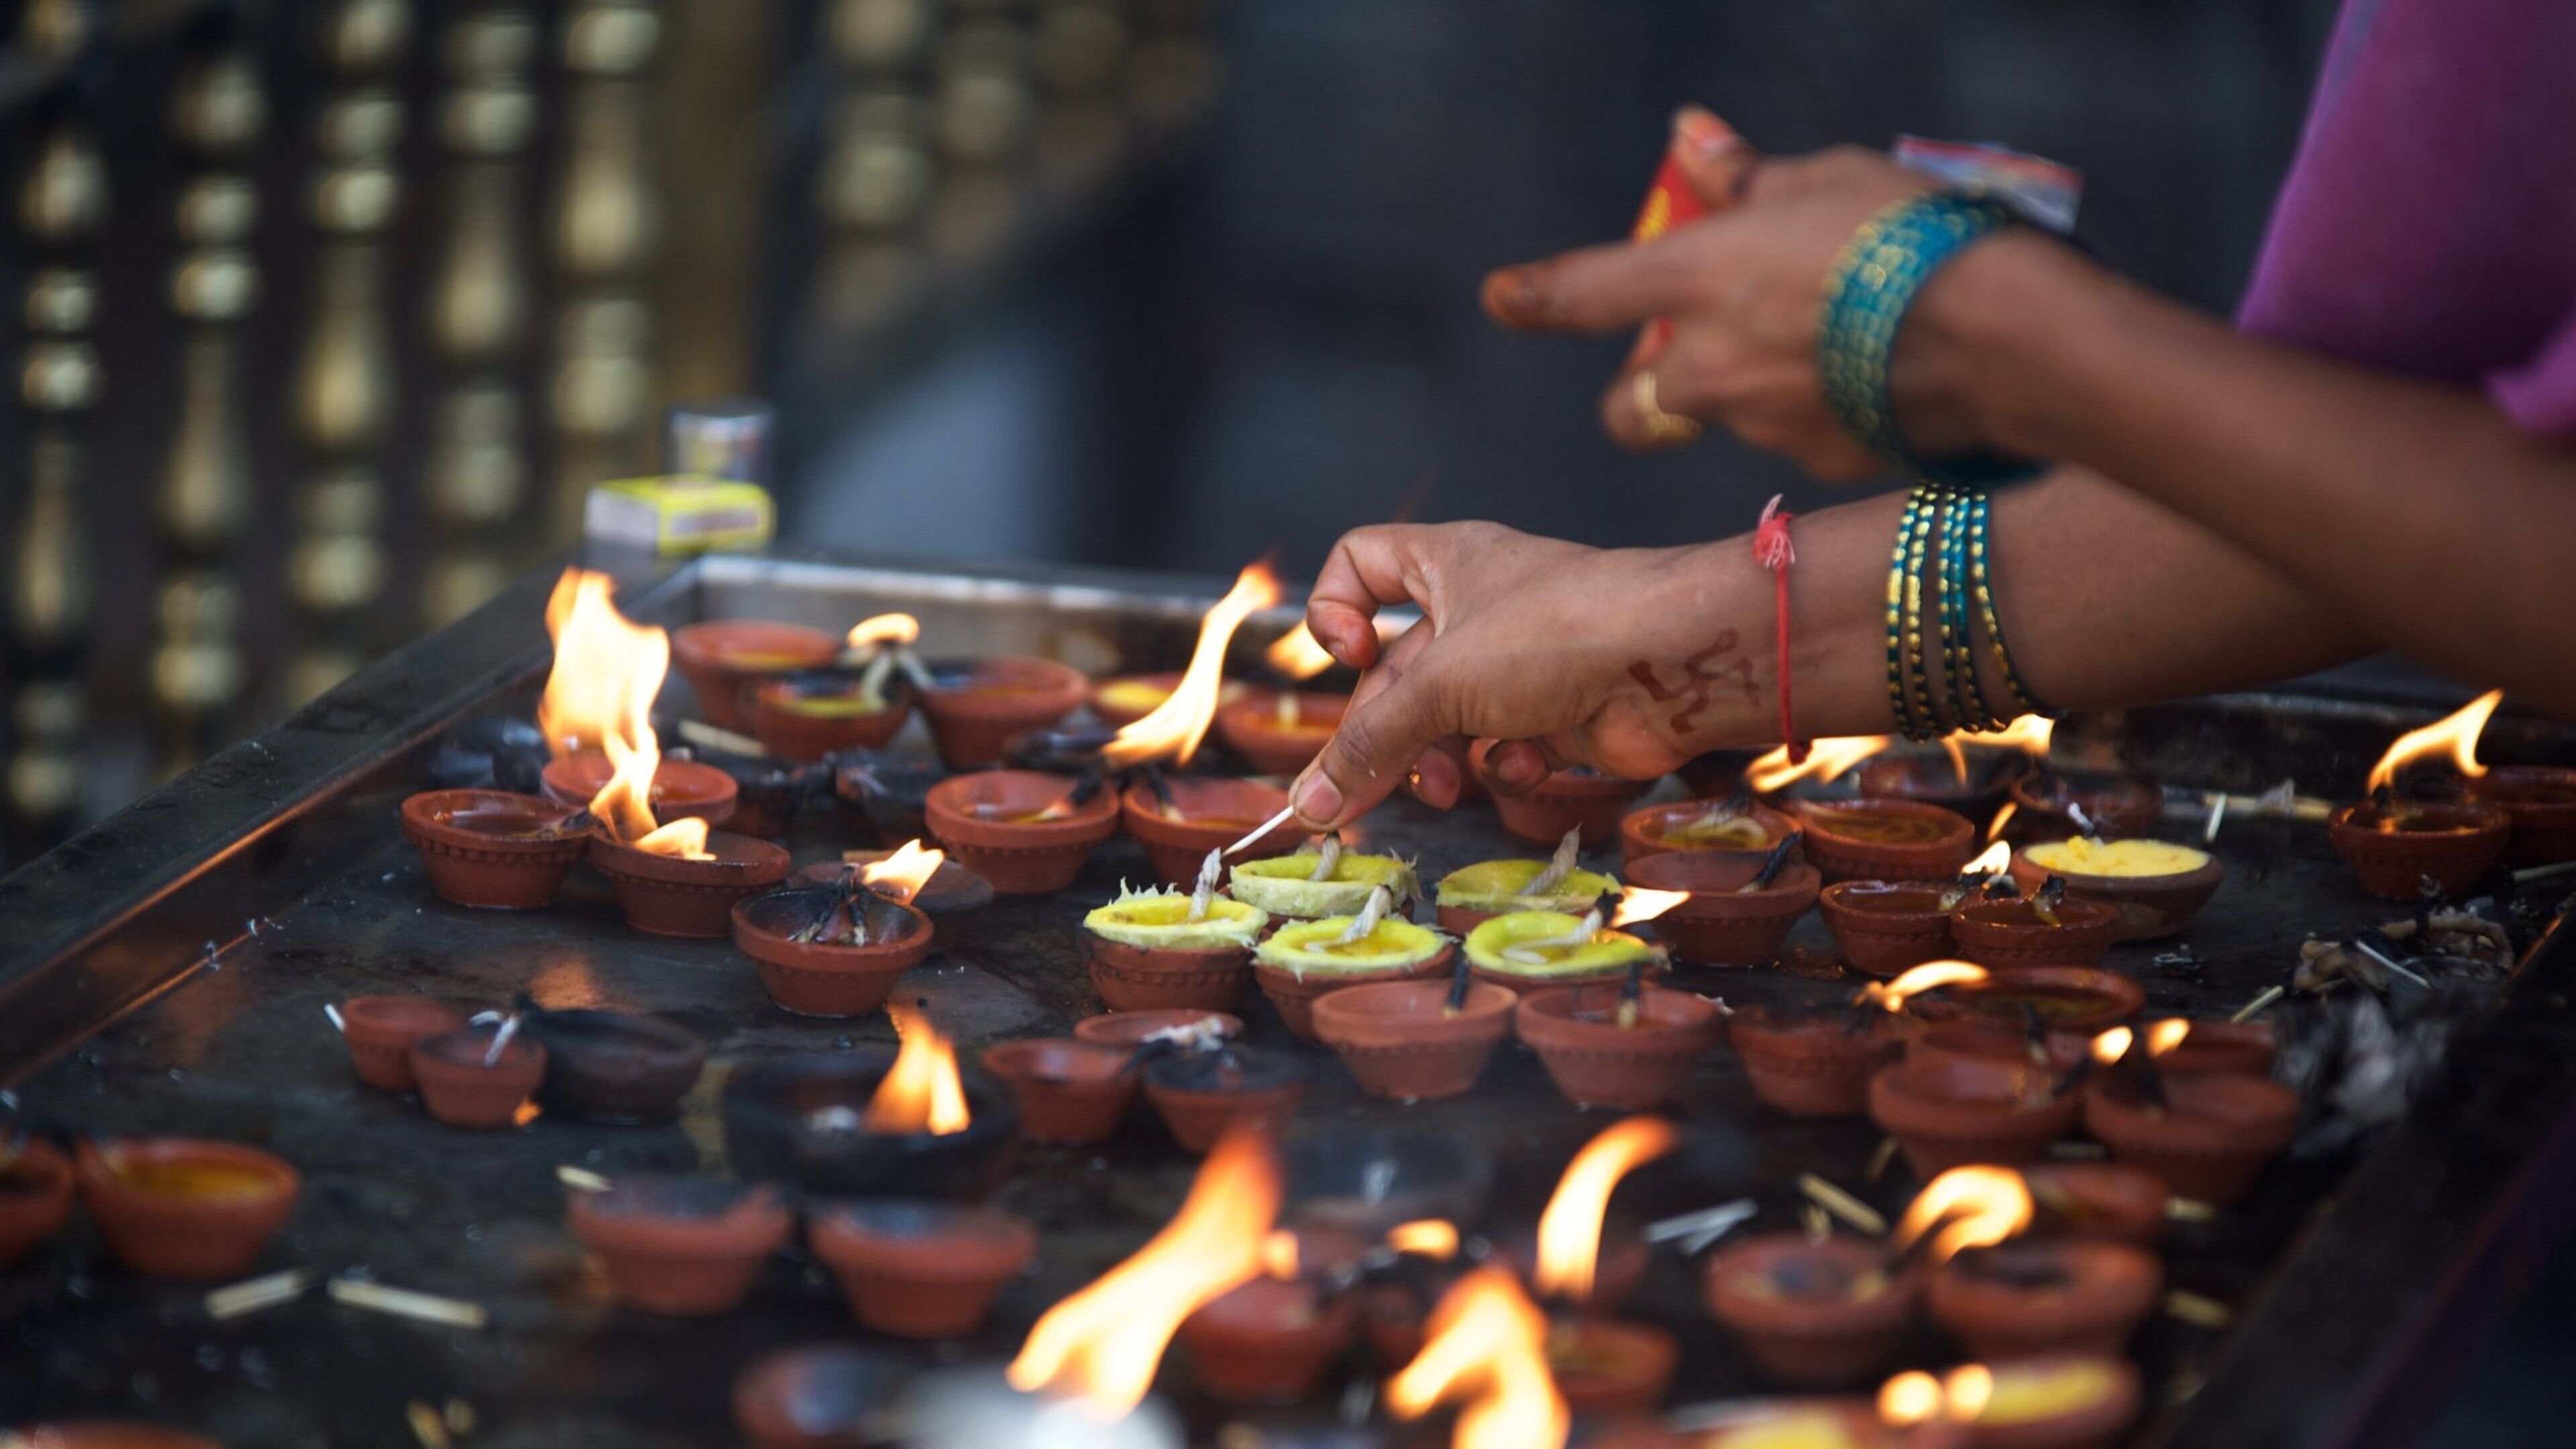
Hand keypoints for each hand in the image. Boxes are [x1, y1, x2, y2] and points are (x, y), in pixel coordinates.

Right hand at [1289, 521, 1766, 829]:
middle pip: (1397, 671)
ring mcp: (1521, 662)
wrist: (1677, 662)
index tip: (1349, 655)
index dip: (1336, 608)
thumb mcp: (1441, 685)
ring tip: (1448, 789)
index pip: (1360, 562)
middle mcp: (1480, 607)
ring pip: (1449, 719)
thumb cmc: (1554, 634)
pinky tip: (1529, 764)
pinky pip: (1506, 745)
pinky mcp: (1559, 712)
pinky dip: (1509, 763)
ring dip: (1439, 761)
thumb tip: (1306, 805)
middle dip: (1380, 734)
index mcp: (1444, 565)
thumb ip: (1370, 745)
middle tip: (1351, 799)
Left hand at [1483, 110, 1993, 474]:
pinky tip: (1884, 375)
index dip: (1538, 295)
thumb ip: (1752, 176)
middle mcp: (1710, 365)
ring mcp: (1761, 424)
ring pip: (1725, 418)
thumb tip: (1695, 141)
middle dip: (1646, 392)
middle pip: (1634, 406)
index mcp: (1699, 278)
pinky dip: (1825, 411)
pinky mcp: (1821, 464)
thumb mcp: (1829, 177)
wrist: (2008, 338)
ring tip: (1841, 339)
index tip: (1503, 298)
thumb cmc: (1916, 234)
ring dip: (1754, 389)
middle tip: (1690, 356)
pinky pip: (1801, 437)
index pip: (1585, 291)